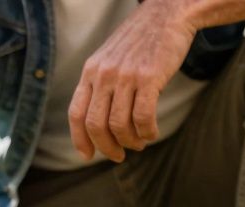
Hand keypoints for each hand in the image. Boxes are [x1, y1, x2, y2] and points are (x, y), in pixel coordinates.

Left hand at [68, 0, 197, 162]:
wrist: (167, 14)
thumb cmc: (140, 41)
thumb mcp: (110, 58)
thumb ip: (101, 84)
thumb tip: (100, 123)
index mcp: (91, 71)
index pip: (76, 113)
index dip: (80, 139)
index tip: (87, 155)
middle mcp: (104, 74)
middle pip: (96, 125)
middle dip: (106, 147)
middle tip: (119, 155)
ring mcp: (126, 76)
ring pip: (119, 124)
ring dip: (130, 141)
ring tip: (139, 142)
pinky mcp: (149, 77)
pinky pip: (143, 117)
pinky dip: (147, 132)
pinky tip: (152, 133)